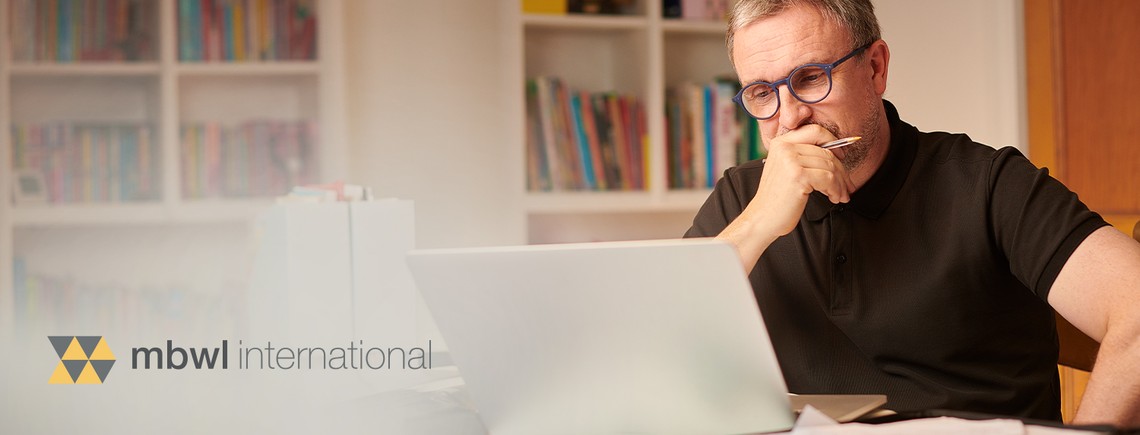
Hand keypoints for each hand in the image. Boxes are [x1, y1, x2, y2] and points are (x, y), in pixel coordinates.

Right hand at [716, 124, 854, 271]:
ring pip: (830, 166)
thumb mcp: (786, 169)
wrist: (762, 218)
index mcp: (781, 143)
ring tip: (839, 195)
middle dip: (841, 171)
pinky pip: (829, 178)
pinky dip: (835, 190)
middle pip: (827, 152)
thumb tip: (838, 152)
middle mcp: (785, 148)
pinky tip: (833, 198)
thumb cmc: (777, 197)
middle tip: (846, 186)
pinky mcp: (798, 176)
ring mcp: (791, 160)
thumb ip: (804, 156)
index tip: (841, 157)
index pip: (815, 130)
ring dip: (840, 184)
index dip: (833, 141)